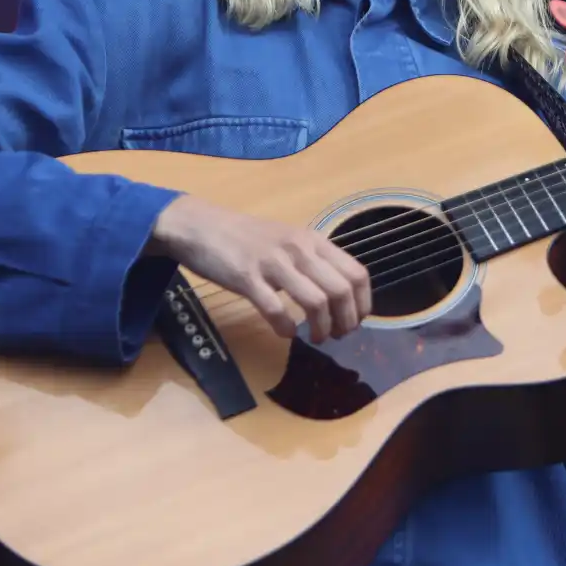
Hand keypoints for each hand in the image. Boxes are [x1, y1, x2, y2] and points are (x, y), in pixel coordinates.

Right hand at [145, 194, 372, 340]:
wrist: (202, 226)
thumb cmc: (247, 238)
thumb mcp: (289, 241)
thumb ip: (313, 262)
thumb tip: (340, 294)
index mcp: (313, 240)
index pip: (356, 274)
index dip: (363, 304)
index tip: (355, 321)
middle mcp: (299, 249)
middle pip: (340, 291)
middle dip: (346, 322)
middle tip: (337, 336)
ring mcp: (273, 263)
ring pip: (315, 302)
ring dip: (321, 329)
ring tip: (316, 339)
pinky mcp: (247, 278)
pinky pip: (276, 309)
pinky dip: (287, 328)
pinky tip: (286, 332)